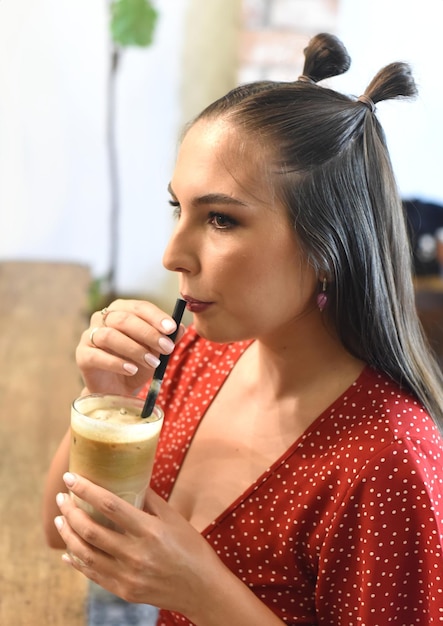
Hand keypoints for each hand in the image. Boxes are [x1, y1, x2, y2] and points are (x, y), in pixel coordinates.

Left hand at [54, 473, 225, 616]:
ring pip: (85, 553)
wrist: (202, 589)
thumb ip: (150, 500)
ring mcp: (128, 575)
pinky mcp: (124, 591)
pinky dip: (77, 561)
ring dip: (68, 534)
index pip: (110, 505)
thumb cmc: (191, 548)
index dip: (86, 490)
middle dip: (70, 511)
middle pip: (91, 530)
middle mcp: (136, 554)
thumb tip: (130, 480)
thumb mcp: (174, 518)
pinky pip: (92, 574)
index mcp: (150, 530)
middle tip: (62, 498)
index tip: (71, 477)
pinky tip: (68, 551)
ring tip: (61, 519)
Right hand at [76, 299, 184, 395]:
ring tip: (153, 363)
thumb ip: (167, 339)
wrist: (118, 390)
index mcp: (121, 310)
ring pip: (109, 336)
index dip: (155, 316)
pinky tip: (132, 370)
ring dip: (135, 349)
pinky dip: (117, 363)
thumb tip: (181, 328)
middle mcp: (102, 318)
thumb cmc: (137, 364)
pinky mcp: (82, 355)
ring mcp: (89, 336)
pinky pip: (97, 356)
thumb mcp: (156, 352)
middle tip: (167, 348)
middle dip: (148, 334)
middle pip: (124, 319)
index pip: (139, 307)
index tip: (171, 328)